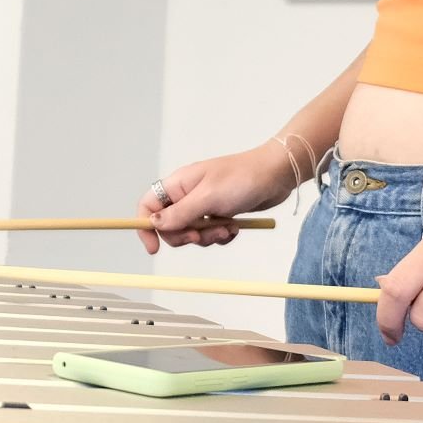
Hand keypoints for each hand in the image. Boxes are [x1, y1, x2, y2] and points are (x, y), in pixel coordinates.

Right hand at [134, 148, 294, 253]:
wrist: (275, 175)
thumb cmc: (241, 179)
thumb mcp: (207, 198)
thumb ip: (179, 213)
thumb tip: (153, 224)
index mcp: (178, 185)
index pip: (148, 206)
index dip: (146, 227)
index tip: (154, 247)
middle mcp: (187, 194)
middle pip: (169, 225)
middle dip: (186, 235)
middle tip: (201, 233)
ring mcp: (204, 204)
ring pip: (192, 232)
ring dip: (208, 237)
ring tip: (227, 228)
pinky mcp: (220, 213)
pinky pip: (211, 234)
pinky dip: (221, 236)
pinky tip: (235, 227)